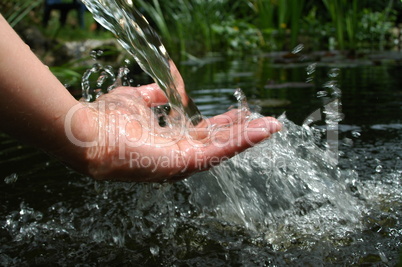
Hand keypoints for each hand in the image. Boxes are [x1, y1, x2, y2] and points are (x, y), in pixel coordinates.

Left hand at [64, 84, 280, 181]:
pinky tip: (262, 130)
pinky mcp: (183, 163)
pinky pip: (219, 151)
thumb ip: (153, 97)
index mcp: (168, 142)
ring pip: (223, 149)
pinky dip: (242, 140)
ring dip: (248, 137)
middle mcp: (177, 156)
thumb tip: (164, 88)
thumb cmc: (107, 119)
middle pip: (216, 143)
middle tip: (263, 120)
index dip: (222, 123)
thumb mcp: (135, 101)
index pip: (201, 133)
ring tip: (271, 126)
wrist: (87, 132)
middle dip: (241, 131)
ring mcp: (182, 162)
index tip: (238, 113)